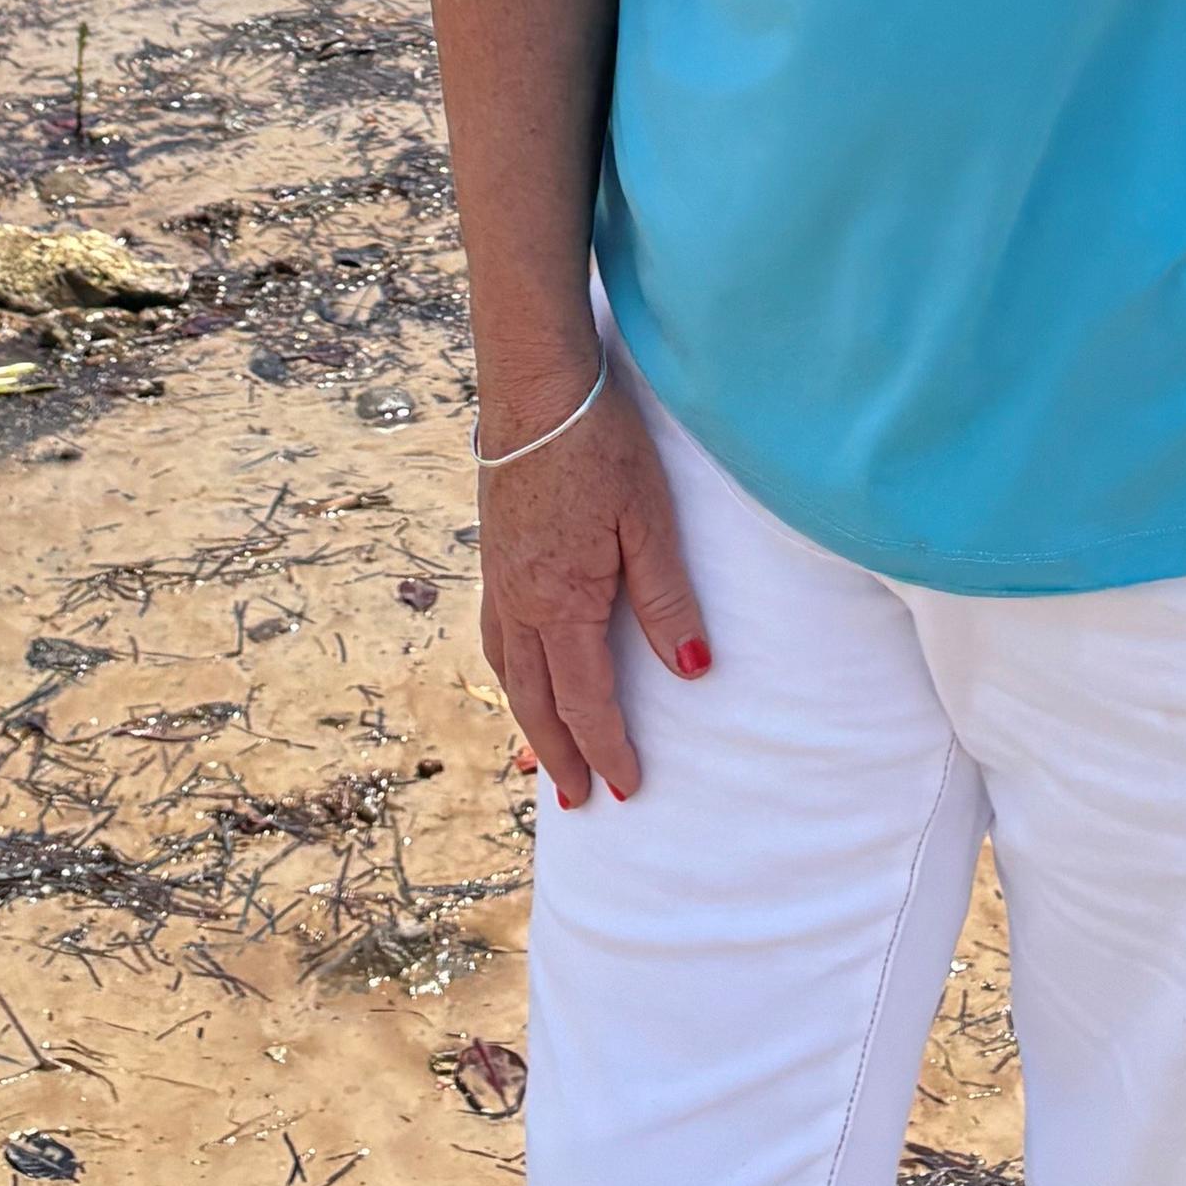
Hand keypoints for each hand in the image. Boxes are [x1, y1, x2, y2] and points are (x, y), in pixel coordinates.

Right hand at [475, 361, 708, 806]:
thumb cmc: (600, 444)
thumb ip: (667, 600)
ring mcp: (499, 576)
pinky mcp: (494, 551)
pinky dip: (510, 671)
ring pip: (508, 670)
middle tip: (574, 801)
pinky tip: (520, 670)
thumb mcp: (649, 520)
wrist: (535, 384)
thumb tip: (691, 672)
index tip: (626, 789)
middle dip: (556, 754)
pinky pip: (496, 634)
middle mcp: (519, 600)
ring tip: (539, 755)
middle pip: (535, 699)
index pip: (585, 700)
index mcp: (560, 602)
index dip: (607, 748)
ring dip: (526, 718)